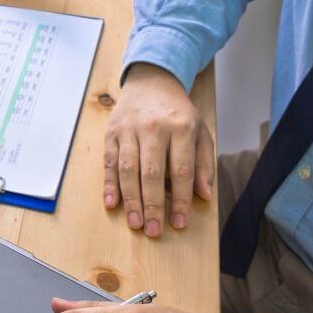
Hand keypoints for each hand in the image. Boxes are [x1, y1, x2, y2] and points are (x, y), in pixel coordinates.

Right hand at [103, 63, 213, 236]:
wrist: (151, 82)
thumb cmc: (177, 112)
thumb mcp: (200, 131)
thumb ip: (204, 163)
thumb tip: (203, 195)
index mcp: (181, 127)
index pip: (181, 170)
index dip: (180, 199)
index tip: (179, 222)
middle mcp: (153, 127)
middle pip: (151, 173)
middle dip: (152, 205)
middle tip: (153, 230)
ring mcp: (129, 129)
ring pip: (128, 169)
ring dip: (130, 199)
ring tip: (134, 223)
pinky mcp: (111, 133)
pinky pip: (109, 162)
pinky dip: (109, 184)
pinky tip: (111, 203)